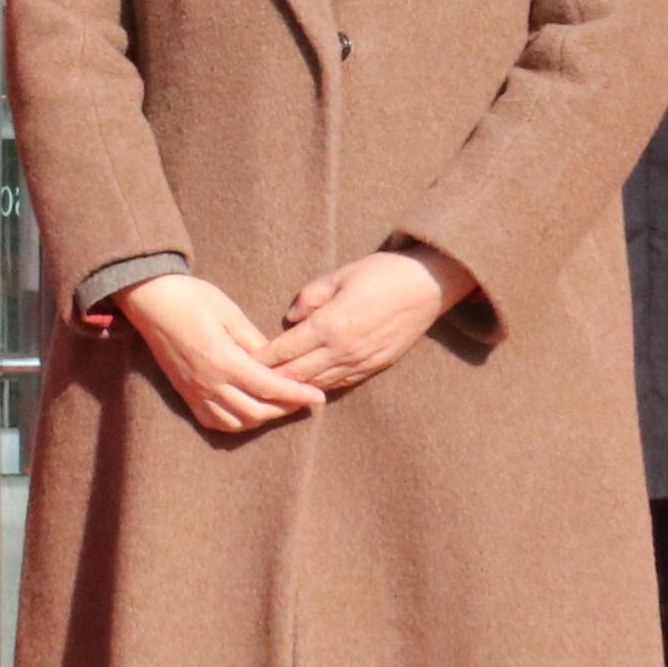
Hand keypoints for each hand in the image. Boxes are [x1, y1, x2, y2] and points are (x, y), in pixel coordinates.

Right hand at [115, 272, 326, 433]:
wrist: (150, 301)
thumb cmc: (191, 298)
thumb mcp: (230, 312)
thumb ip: (255, 341)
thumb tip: (277, 360)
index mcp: (223, 361)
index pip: (269, 388)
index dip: (296, 395)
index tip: (317, 398)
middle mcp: (210, 383)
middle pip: (256, 411)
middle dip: (284, 408)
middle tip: (303, 399)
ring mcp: (196, 392)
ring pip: (237, 422)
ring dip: (262, 417)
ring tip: (280, 404)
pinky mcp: (186, 394)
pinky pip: (215, 421)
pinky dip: (238, 422)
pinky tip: (249, 411)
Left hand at [266, 247, 472, 392]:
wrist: (428, 286)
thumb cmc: (383, 273)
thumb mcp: (341, 274)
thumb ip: (311, 296)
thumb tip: (291, 317)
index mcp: (331, 325)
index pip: (285, 351)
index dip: (261, 359)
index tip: (239, 362)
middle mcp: (343, 350)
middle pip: (297, 375)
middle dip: (270, 381)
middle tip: (246, 385)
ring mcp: (360, 362)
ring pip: (317, 384)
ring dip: (293, 390)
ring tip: (270, 394)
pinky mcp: (374, 367)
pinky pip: (340, 383)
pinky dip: (318, 387)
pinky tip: (305, 390)